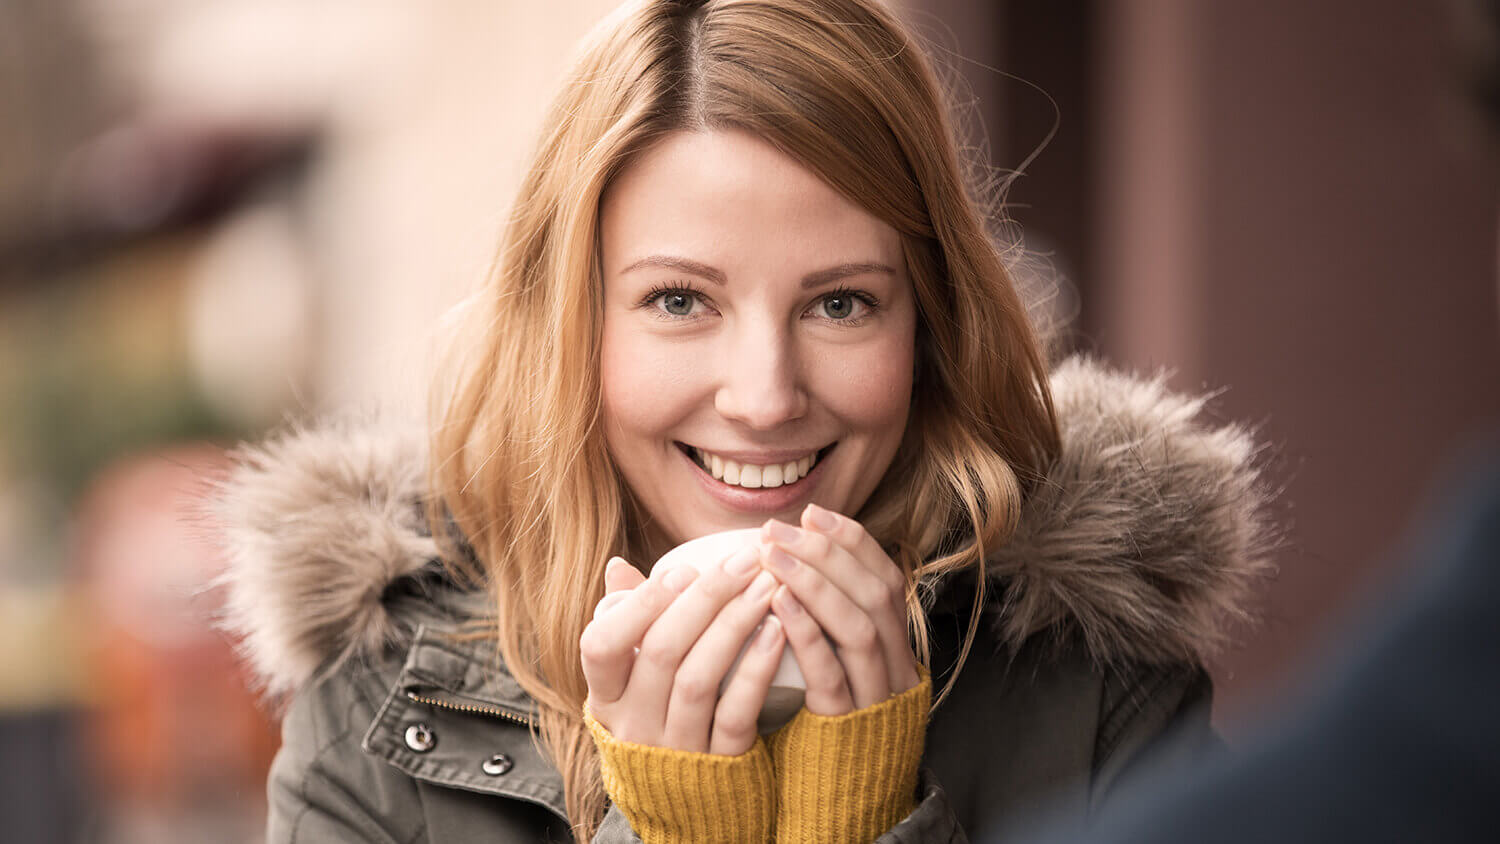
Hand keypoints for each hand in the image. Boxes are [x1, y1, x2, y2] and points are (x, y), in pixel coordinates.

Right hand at [580, 548, 786, 754]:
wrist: (689, 804)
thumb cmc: (660, 716)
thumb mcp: (632, 679)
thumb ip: (627, 623)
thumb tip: (618, 565)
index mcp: (606, 695)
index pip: (599, 645)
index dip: (640, 605)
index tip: (683, 570)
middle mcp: (632, 723)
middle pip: (661, 651)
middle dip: (706, 598)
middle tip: (745, 561)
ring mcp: (674, 746)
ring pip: (698, 678)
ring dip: (735, 624)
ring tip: (766, 587)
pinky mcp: (717, 763)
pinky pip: (735, 713)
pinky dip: (756, 669)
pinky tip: (778, 632)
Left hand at [760, 503, 918, 714]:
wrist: (841, 808)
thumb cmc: (824, 732)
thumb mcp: (838, 672)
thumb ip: (825, 626)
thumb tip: (791, 564)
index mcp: (897, 650)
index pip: (886, 579)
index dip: (852, 542)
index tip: (813, 515)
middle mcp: (897, 669)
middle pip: (875, 594)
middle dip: (827, 554)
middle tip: (779, 531)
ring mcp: (877, 699)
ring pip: (862, 627)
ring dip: (815, 583)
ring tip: (773, 556)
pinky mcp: (849, 727)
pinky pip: (834, 674)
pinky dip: (807, 633)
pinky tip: (778, 605)